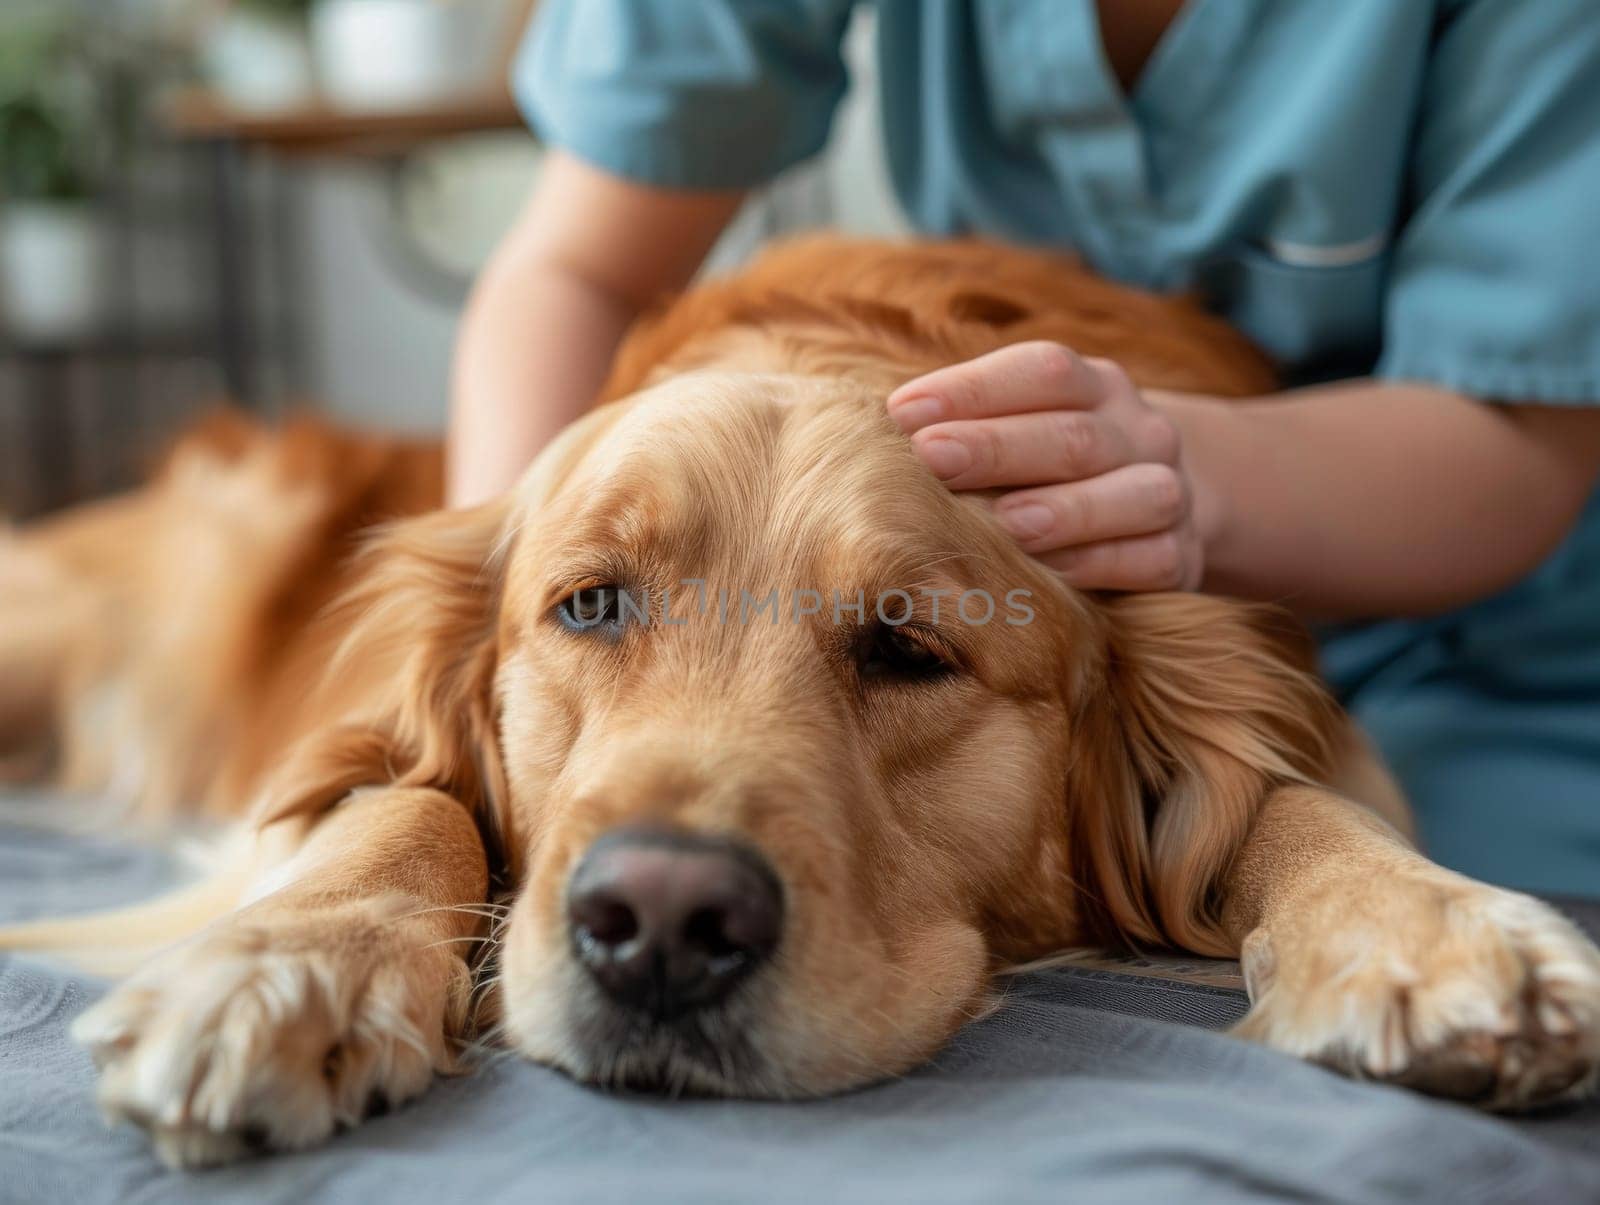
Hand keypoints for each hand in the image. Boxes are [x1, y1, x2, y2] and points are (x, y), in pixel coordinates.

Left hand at [888, 342, 1205, 591]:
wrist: (1174, 504)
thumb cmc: (1058, 465)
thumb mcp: (1028, 426)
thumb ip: (969, 424)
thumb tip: (880, 434)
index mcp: (1095, 385)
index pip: (1042, 371)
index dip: (973, 389)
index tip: (902, 413)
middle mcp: (1138, 430)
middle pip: (1073, 434)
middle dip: (998, 447)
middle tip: (931, 459)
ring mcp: (1168, 490)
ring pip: (1133, 494)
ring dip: (1067, 510)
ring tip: (1008, 525)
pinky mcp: (1182, 554)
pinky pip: (1151, 559)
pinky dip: (1102, 565)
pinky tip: (1054, 576)